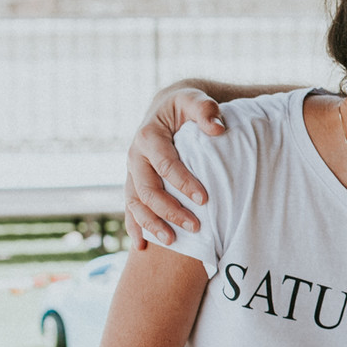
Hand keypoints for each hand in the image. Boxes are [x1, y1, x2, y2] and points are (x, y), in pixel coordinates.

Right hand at [124, 87, 223, 248]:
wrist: (167, 111)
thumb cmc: (184, 107)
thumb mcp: (194, 100)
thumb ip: (205, 110)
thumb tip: (217, 129)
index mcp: (148, 136)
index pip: (165, 164)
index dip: (183, 183)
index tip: (204, 199)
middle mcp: (135, 156)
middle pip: (147, 189)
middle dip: (169, 210)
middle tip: (195, 227)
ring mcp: (131, 172)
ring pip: (135, 203)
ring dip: (150, 224)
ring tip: (171, 242)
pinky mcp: (133, 184)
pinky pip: (130, 209)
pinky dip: (134, 227)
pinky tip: (142, 246)